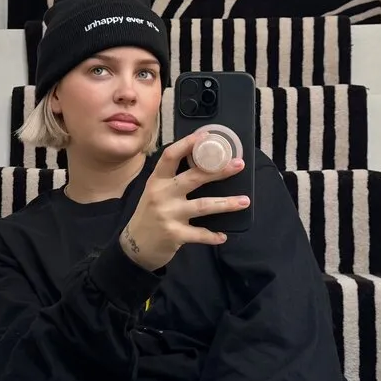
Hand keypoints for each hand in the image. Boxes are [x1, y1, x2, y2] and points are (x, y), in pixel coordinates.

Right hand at [119, 131, 248, 271]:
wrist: (135, 245)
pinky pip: (200, 234)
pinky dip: (213, 236)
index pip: (170, 156)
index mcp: (157, 180)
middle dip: (218, 171)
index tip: (206, 135)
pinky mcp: (175, 234)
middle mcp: (162, 194)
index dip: (187, 144)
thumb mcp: (155, 191)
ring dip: (226, 203)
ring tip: (245, 201)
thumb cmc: (149, 214)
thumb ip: (172, 179)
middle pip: (194, 178)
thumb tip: (203, 162)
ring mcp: (168, 215)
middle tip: (239, 164)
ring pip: (203, 206)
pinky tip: (223, 236)